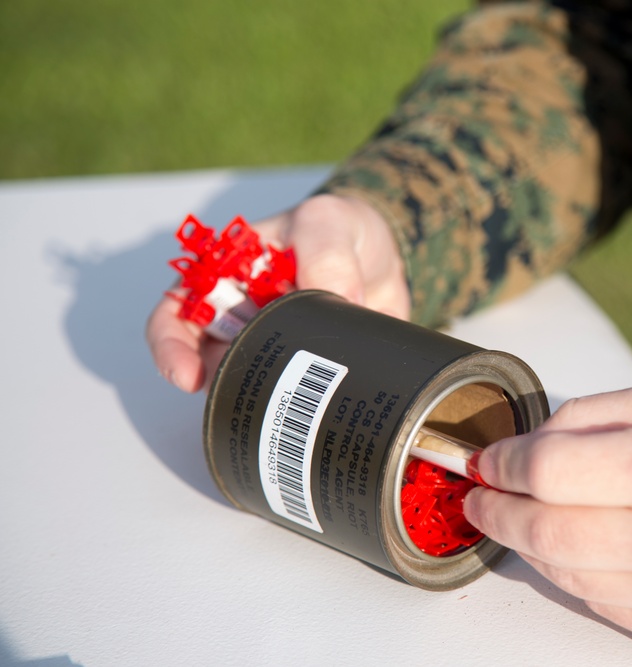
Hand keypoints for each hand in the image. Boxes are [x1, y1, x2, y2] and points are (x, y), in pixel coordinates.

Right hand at [146, 194, 409, 391]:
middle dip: (225, 381)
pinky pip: (296, 399)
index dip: (171, 346)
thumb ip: (326, 254)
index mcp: (226, 274)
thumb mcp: (327, 222)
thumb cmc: (338, 229)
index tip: (189, 376)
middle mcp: (240, 317)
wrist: (384, 256)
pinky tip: (322, 406)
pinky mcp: (306, 370)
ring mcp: (272, 346)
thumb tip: (336, 303)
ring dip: (265, 396)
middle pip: (207, 360)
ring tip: (299, 395)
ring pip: (249, 386)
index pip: (178, 312)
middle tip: (257, 393)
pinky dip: (305, 405)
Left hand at [464, 377, 631, 657]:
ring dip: (529, 544)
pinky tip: (583, 546)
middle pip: (541, 531)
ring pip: (563, 574)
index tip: (487, 460)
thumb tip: (529, 441)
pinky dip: (576, 574)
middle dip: (495, 511)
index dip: (502, 463)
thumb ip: (596, 415)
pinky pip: (601, 605)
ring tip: (525, 516)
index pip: (546, 470)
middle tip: (482, 495)